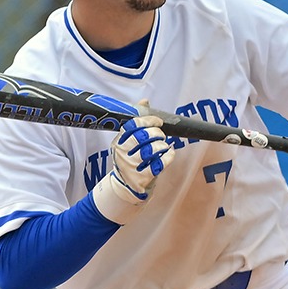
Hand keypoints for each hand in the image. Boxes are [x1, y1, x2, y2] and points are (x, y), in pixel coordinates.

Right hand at [90, 106, 179, 223]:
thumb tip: (145, 100)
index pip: (133, 125)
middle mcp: (123, 154)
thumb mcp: (128, 142)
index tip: (158, 122)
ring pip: (155, 148)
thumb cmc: (130, 160)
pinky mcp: (143, 177)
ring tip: (163, 147)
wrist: (126, 188)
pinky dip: (169, 155)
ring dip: (163, 145)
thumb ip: (137, 122)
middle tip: (160, 137)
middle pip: (145, 136)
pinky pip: (162, 161)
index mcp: (118, 143)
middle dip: (157, 134)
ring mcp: (133, 166)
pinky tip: (168, 155)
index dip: (148, 121)